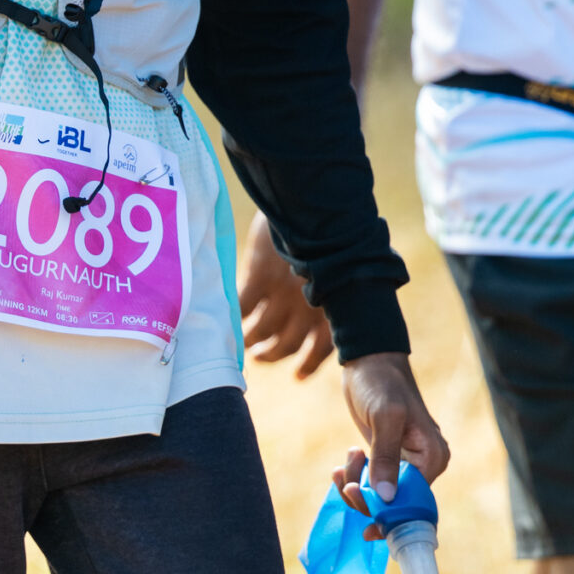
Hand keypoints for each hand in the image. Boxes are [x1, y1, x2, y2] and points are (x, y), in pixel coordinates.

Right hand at [238, 213, 334, 378]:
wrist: (314, 198)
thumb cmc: (334, 224)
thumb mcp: (344, 259)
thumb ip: (335, 285)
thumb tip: (331, 299)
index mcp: (335, 305)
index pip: (322, 348)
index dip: (308, 364)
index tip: (298, 375)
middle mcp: (310, 305)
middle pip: (286, 345)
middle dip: (272, 355)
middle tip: (260, 357)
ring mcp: (283, 293)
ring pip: (261, 332)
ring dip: (251, 341)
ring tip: (244, 342)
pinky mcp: (260, 277)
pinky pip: (242, 307)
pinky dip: (234, 317)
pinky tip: (229, 318)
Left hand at [333, 352, 450, 530]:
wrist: (367, 360)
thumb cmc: (381, 383)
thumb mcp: (385, 416)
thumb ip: (386, 456)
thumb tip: (386, 498)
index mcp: (433, 457)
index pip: (416, 502)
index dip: (390, 515)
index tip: (365, 520)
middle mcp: (423, 464)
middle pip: (397, 503)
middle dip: (367, 500)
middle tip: (344, 484)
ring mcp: (403, 462)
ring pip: (379, 495)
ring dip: (355, 487)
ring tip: (342, 464)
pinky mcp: (384, 458)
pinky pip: (370, 481)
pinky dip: (353, 478)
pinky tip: (340, 465)